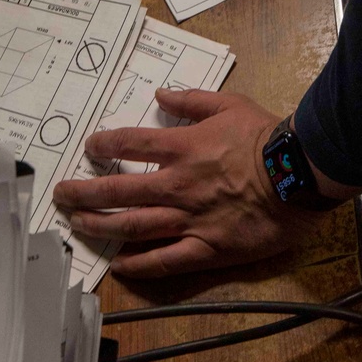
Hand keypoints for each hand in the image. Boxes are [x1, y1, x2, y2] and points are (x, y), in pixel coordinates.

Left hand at [53, 89, 323, 278]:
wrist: (299, 174)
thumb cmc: (267, 137)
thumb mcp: (230, 104)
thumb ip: (192, 100)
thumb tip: (160, 96)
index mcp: (183, 148)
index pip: (131, 144)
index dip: (105, 144)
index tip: (90, 146)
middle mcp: (177, 185)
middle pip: (119, 190)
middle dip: (84, 192)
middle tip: (62, 194)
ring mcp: (189, 219)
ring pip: (133, 226)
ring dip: (100, 225)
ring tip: (76, 224)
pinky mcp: (206, 248)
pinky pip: (166, 260)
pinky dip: (139, 265)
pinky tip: (119, 265)